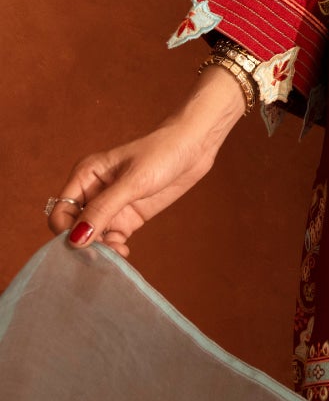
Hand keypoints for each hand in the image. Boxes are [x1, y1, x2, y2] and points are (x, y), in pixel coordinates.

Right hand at [45, 65, 247, 259]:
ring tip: (119, 254)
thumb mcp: (133, 181)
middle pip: (74, 228)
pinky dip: (113, 249)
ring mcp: (111, 206)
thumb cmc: (162, 153)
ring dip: (100, 250)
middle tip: (104, 254)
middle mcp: (92, 193)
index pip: (60, 212)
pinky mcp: (128, 216)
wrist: (195, 146)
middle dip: (85, 244)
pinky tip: (125, 252)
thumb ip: (103, 209)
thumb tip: (75, 239)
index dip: (66, 231)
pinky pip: (111, 239)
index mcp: (85, 176)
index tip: (85, 244)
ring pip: (92, 237)